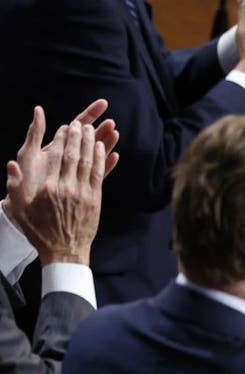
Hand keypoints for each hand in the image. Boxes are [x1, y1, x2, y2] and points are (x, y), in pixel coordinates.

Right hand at [3, 103, 118, 264]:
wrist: (64, 250)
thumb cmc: (39, 230)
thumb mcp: (19, 209)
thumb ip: (14, 186)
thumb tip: (12, 164)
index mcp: (47, 188)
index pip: (56, 157)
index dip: (62, 140)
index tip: (65, 127)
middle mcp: (66, 188)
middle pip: (74, 156)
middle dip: (78, 137)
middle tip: (81, 123)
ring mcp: (83, 194)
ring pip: (89, 162)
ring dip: (92, 143)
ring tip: (94, 129)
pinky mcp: (95, 199)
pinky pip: (99, 174)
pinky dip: (102, 159)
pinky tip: (104, 148)